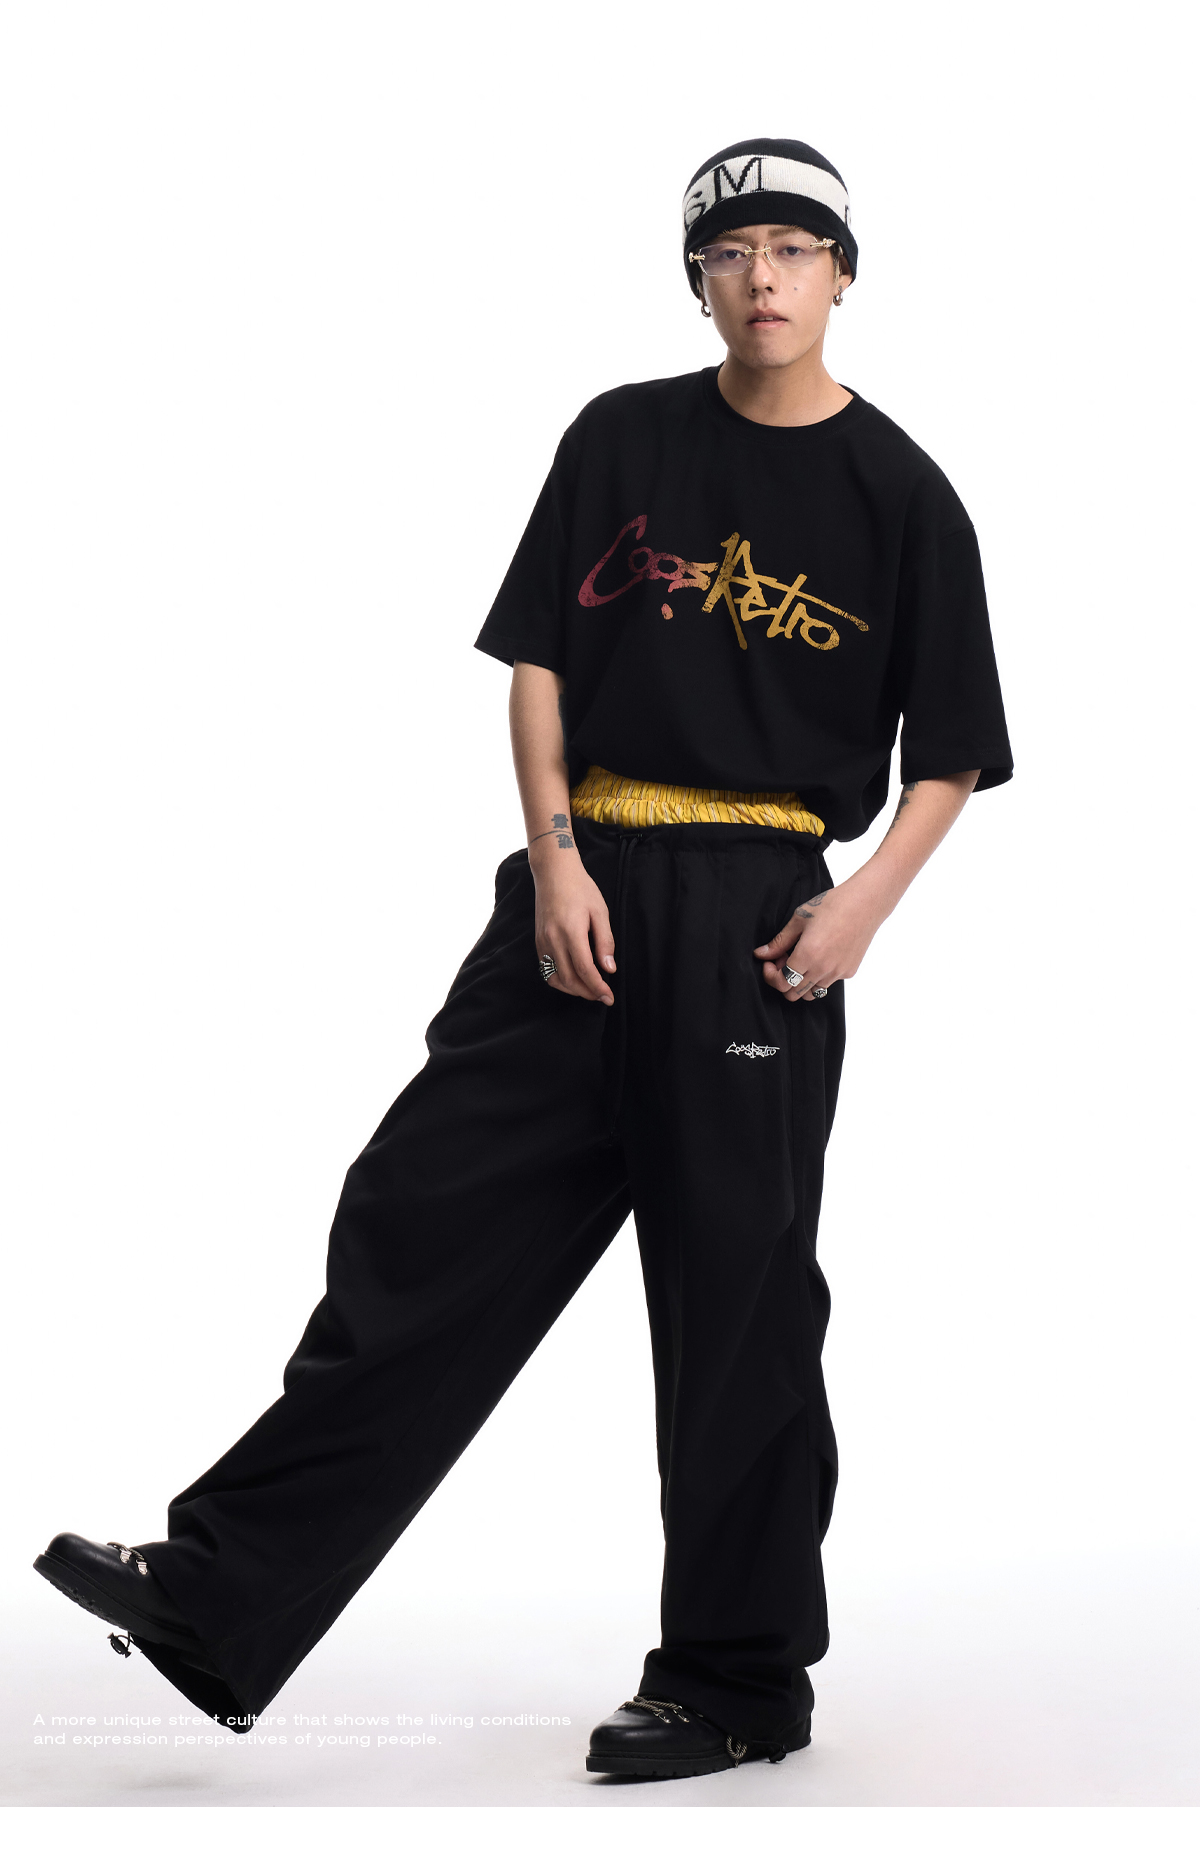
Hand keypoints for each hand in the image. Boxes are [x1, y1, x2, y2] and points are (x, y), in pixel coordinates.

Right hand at [530, 848, 616, 1004]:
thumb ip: (605, 942)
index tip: (609, 997)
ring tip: (589, 989)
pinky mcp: (537, 942)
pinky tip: (574, 979)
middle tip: (603, 996)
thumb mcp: (600, 911)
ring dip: (573, 990)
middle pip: (569, 979)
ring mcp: (542, 942)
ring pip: (555, 978)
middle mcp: (553, 939)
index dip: (597, 987)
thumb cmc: (580, 888)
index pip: (584, 969)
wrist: (553, 873)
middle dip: (587, 993)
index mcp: (570, 931)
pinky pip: (546, 970)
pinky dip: (560, 980)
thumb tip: (609, 969)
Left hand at [753, 877, 881, 1002]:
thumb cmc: (833, 905)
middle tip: (783, 961)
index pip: (782, 983)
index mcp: (808, 956)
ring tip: (801, 959)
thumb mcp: (799, 919)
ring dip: (800, 981)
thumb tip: (761, 954)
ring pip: (811, 992)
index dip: (770, 976)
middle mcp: (824, 969)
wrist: (865, 902)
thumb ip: (779, 942)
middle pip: (794, 994)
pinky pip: (828, 982)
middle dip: (782, 981)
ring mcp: (838, 973)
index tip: (769, 963)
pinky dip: (818, 976)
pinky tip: (820, 955)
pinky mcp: (849, 971)